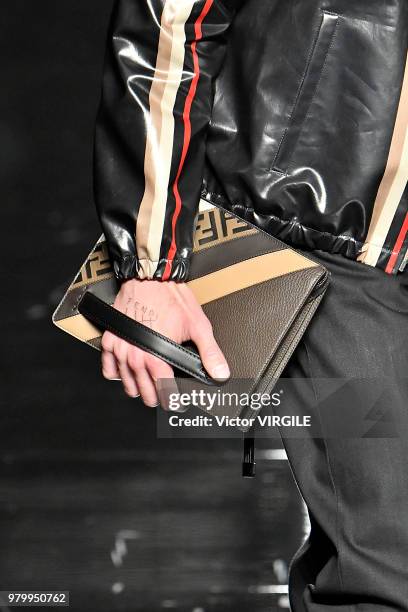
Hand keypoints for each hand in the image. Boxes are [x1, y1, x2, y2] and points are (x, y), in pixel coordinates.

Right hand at [101, 279, 229, 405]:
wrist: (150, 277)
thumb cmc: (171, 298)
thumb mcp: (198, 326)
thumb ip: (210, 353)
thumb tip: (220, 373)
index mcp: (156, 356)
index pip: (163, 392)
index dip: (172, 401)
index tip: (176, 403)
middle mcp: (135, 356)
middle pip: (144, 392)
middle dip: (156, 397)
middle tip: (165, 395)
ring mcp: (121, 349)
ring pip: (127, 384)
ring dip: (138, 388)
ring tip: (149, 387)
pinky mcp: (111, 340)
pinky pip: (109, 369)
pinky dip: (118, 375)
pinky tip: (128, 373)